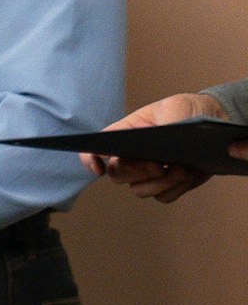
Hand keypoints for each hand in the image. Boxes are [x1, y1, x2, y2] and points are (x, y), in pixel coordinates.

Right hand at [82, 91, 225, 202]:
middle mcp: (132, 156)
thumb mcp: (175, 107)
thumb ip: (164, 123)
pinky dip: (176, 189)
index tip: (99, 169)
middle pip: (116, 174)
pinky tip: (190, 174)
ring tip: (182, 168)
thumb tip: (162, 146)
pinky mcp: (168, 185)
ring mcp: (149, 173)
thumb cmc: (187, 109)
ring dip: (160, 183)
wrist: (215, 121)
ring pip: (139, 190)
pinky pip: (164, 197)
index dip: (90, 159)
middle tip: (158, 165)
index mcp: (125, 134)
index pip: (96, 148)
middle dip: (136, 172)